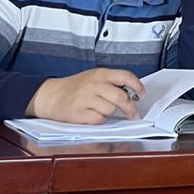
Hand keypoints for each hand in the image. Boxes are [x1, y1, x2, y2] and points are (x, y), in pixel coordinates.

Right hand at [28, 68, 144, 123]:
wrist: (51, 95)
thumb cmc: (76, 87)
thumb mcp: (94, 77)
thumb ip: (112, 82)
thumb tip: (133, 93)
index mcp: (101, 74)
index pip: (126, 77)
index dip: (138, 86)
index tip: (142, 94)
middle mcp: (94, 85)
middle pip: (121, 97)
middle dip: (131, 108)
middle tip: (134, 114)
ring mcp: (86, 98)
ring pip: (111, 110)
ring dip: (111, 113)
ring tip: (102, 110)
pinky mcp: (79, 113)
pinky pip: (99, 119)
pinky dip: (99, 120)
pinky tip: (93, 115)